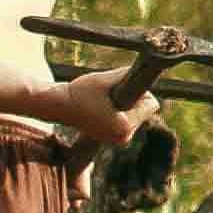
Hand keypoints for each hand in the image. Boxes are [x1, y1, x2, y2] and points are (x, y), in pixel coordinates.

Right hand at [39, 61, 161, 149]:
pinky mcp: (113, 140)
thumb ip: (127, 75)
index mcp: (125, 126)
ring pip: (137, 116)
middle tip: (111, 95)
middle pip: (145, 111)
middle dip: (133, 100)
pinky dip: (121, 113)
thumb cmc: (81, 92)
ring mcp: (119, 141)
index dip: (140, 92)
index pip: (151, 104)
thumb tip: (144, 72)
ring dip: (127, 107)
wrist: (61, 107)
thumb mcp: (106, 79)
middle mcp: (124, 138)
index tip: (123, 88)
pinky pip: (128, 121)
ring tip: (105, 102)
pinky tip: (105, 109)